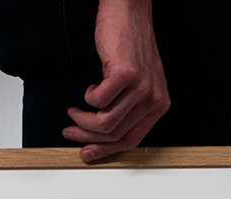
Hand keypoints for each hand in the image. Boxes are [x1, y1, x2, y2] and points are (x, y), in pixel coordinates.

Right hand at [62, 0, 169, 162]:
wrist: (129, 12)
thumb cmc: (130, 45)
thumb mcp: (137, 84)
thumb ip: (128, 110)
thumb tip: (102, 136)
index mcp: (159, 106)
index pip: (131, 141)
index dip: (106, 151)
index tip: (87, 153)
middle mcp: (154, 99)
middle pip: (116, 134)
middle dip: (88, 138)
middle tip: (71, 132)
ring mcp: (141, 87)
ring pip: (106, 122)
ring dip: (84, 121)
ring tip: (74, 113)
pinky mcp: (126, 74)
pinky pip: (99, 101)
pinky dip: (88, 98)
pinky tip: (89, 90)